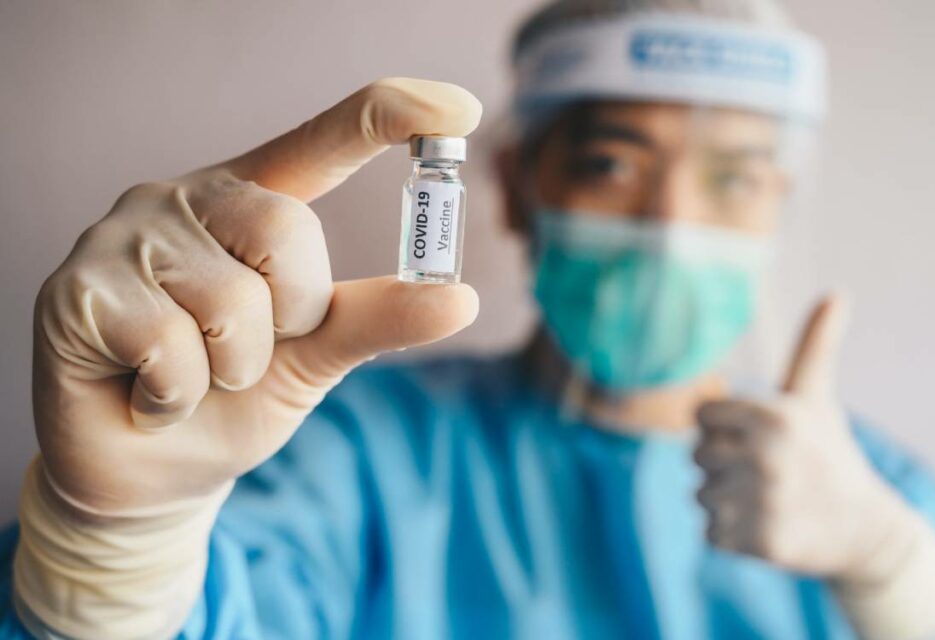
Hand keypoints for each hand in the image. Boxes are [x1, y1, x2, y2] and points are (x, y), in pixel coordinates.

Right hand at [32, 77, 482, 514]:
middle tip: (248, 354)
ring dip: (232, 369)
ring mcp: (125, 235)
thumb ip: (377, 318)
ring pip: (233, 300)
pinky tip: (147, 394)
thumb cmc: (237, 400)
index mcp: (253, 202)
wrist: (157, 473)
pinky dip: (176, 394)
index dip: (388, 116)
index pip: (322, 141)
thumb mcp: (319, 355)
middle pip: (288, 229)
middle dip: (292, 318)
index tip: (459, 111)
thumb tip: (461, 300)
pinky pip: (169, 344)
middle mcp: (188, 199)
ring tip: (194, 376)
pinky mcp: (77, 286)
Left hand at [694, 294, 909, 576]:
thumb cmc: (829, 453)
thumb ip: (815, 345)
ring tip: (770, 500)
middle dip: (724, 463)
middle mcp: (767, 457)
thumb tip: (838, 292)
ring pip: (701, 494)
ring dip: (727, 501)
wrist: (865, 530)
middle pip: (697, 455)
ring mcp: (762, 503)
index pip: (701, 414)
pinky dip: (732, 534)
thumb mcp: (818, 397)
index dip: (723, 426)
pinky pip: (711, 532)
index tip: (754, 436)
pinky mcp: (759, 543)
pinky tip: (767, 527)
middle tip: (767, 471)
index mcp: (774, 416)